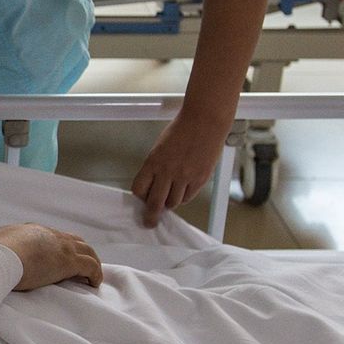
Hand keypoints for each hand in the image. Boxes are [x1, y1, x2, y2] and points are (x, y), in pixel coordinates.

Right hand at [0, 223, 103, 290]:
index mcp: (29, 231)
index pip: (50, 237)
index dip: (57, 247)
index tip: (58, 258)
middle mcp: (48, 234)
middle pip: (72, 239)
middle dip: (79, 251)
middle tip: (80, 266)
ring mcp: (60, 246)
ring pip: (86, 250)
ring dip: (91, 261)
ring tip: (92, 275)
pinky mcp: (69, 261)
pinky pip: (90, 266)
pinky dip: (95, 274)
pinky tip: (94, 283)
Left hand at [131, 111, 232, 226]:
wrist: (205, 122)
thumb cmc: (182, 129)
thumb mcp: (160, 147)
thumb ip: (156, 166)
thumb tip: (154, 184)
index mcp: (153, 162)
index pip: (139, 189)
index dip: (140, 196)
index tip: (142, 199)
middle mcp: (167, 172)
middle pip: (155, 203)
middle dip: (151, 216)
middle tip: (150, 222)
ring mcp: (185, 177)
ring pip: (173, 203)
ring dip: (170, 202)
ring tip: (171, 195)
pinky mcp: (200, 179)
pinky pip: (188, 197)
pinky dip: (184, 197)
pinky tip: (184, 189)